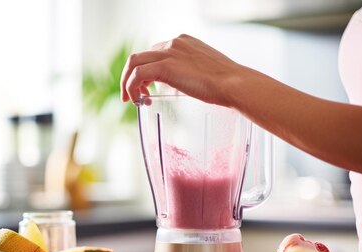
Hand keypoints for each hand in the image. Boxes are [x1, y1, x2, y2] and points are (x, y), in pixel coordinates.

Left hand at [120, 34, 249, 106]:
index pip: (156, 52)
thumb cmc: (226, 84)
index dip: (148, 70)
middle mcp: (174, 43)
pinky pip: (137, 74)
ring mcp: (169, 53)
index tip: (148, 87)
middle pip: (142, 55)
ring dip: (128, 81)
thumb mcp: (207, 71)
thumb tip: (189, 84)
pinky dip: (131, 86)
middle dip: (133, 75)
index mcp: (184, 42)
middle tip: (134, 94)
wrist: (233, 84)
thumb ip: (193, 72)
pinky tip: (135, 99)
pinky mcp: (165, 66)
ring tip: (130, 98)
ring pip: (134, 62)